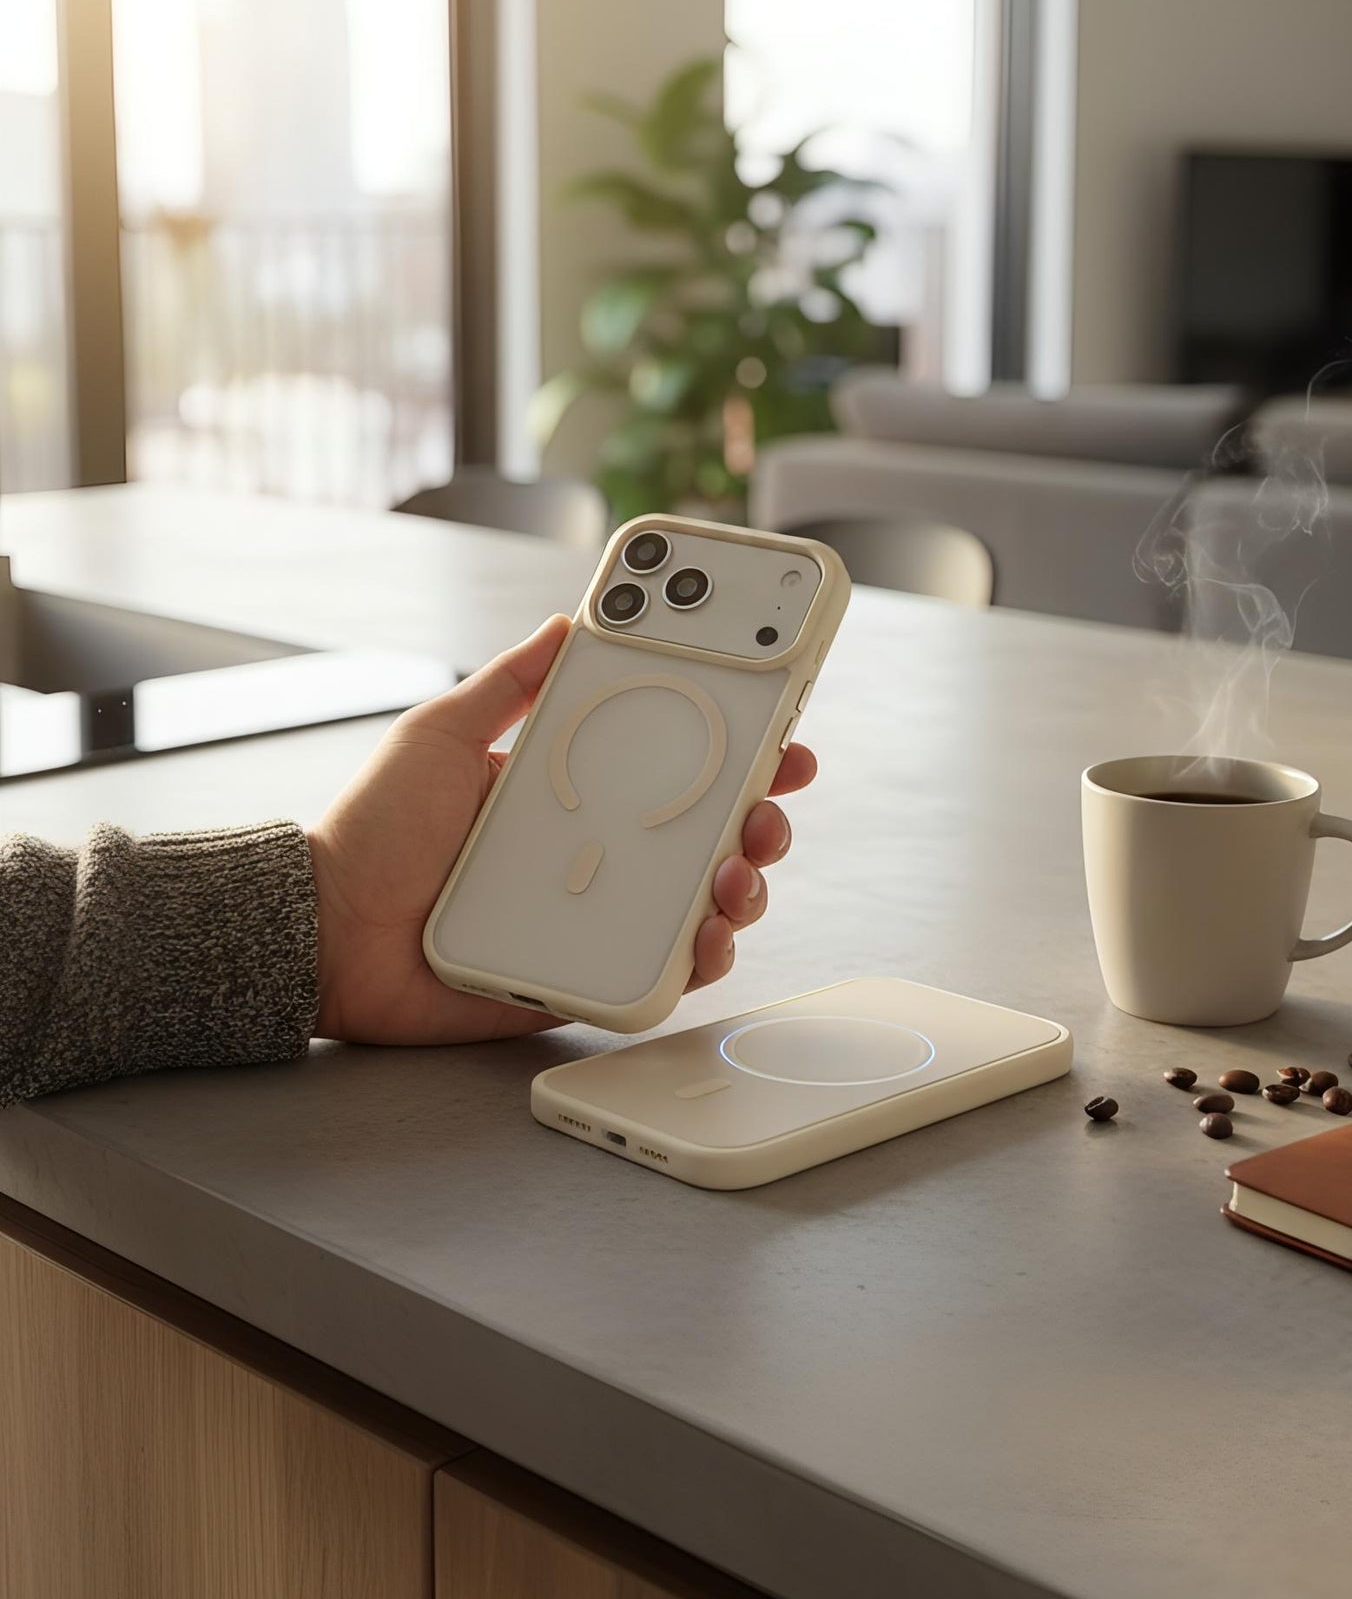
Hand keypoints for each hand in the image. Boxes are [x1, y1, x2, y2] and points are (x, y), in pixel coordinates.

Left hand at [308, 615, 816, 1043]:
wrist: (325, 929)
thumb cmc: (374, 832)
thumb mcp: (441, 734)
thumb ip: (507, 683)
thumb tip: (565, 621)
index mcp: (573, 794)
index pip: (672, 768)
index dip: (735, 752)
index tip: (780, 730)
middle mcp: (597, 855)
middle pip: (708, 837)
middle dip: (762, 818)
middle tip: (769, 807)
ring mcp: (597, 918)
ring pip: (702, 904)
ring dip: (744, 886)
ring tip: (740, 872)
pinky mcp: (584, 977)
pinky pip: (663, 974)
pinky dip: (701, 958)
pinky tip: (709, 935)